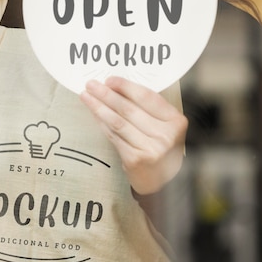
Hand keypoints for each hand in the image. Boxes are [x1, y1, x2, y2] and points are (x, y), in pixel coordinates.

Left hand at [80, 76, 187, 194]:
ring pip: (119, 122)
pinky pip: (114, 137)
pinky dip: (102, 124)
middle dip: (107, 95)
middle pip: (130, 109)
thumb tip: (116, 87)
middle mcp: (166, 135)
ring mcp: (151, 149)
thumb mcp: (163, 125)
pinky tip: (94, 115)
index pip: (148, 98)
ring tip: (86, 97)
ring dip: (99, 108)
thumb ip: (147, 108)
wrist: (162, 181)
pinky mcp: (135, 160)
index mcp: (176, 121)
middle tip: (92, 85)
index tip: (110, 80)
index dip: (126, 87)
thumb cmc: (160, 146)